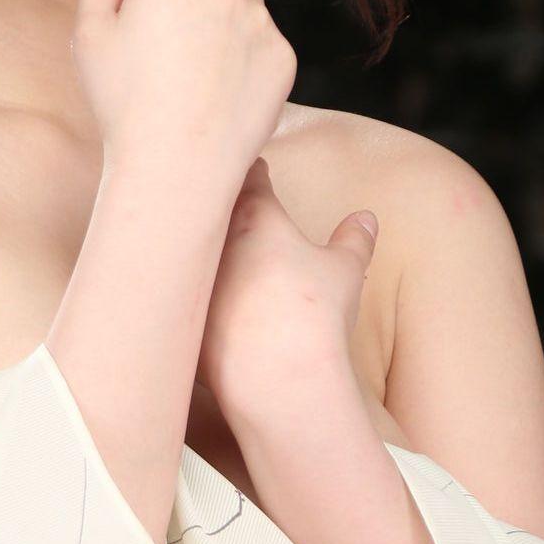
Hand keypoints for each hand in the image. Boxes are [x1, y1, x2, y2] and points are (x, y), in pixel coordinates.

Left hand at [194, 153, 379, 415]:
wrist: (277, 376)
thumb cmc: (314, 315)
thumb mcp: (345, 271)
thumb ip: (354, 239)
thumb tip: (366, 218)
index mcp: (255, 218)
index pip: (249, 178)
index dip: (253, 170)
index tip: (254, 168)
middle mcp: (215, 241)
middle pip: (204, 206)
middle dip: (213, 200)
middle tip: (215, 193)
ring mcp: (194, 280)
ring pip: (184, 250)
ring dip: (193, 247)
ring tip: (200, 244)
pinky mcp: (182, 319)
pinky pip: (177, 299)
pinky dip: (183, 296)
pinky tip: (184, 301)